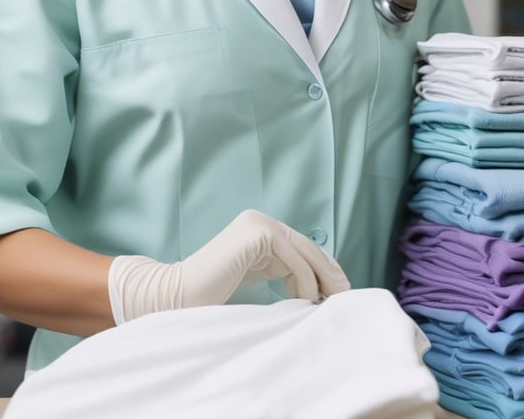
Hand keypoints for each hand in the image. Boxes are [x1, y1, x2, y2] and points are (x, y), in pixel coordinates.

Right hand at [108, 209, 350, 323]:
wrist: (178, 297)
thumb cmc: (215, 294)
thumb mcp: (258, 276)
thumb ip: (282, 270)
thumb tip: (320, 283)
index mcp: (260, 228)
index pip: (303, 246)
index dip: (324, 268)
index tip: (339, 290)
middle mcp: (260, 221)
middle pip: (308, 247)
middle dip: (329, 273)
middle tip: (345, 296)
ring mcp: (258, 224)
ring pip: (304, 254)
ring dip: (319, 281)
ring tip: (324, 304)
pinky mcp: (257, 234)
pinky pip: (294, 261)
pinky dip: (305, 282)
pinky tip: (304, 301)